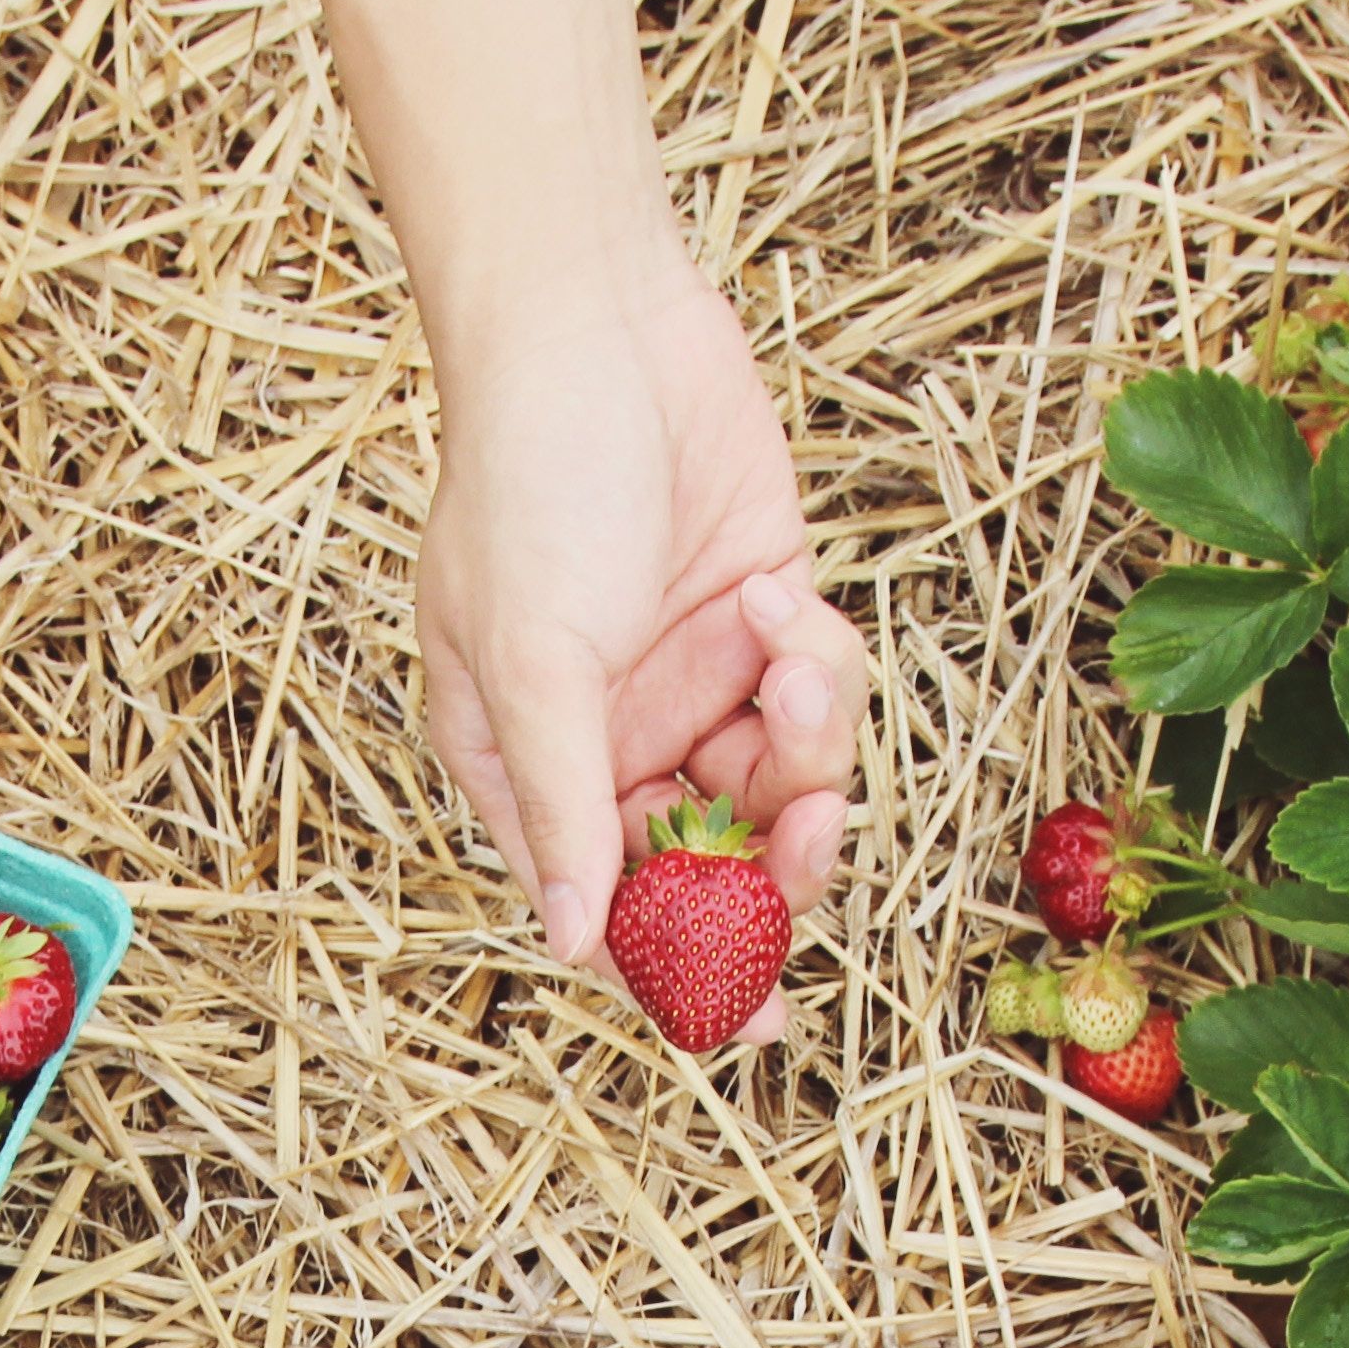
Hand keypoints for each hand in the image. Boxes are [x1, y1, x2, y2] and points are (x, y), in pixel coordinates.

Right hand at [417, 250, 860, 1038]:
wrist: (596, 325)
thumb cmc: (527, 479)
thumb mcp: (530, 659)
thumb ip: (563, 807)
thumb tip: (570, 943)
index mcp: (533, 773)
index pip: (611, 909)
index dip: (680, 973)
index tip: (750, 1022)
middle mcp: (617, 746)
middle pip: (718, 869)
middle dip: (775, 864)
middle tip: (812, 839)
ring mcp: (698, 688)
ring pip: (785, 789)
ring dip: (808, 744)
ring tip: (789, 659)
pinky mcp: (768, 627)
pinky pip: (821, 698)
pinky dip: (816, 661)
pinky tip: (774, 593)